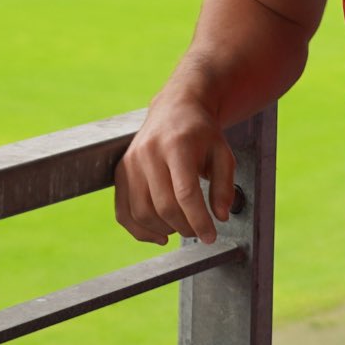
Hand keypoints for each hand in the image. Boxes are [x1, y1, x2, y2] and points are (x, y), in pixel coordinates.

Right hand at [114, 95, 235, 245]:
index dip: (198, 220)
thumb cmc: (202, 133)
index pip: (185, 192)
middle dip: (185, 226)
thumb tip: (221, 217)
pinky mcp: (120, 171)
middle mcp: (149, 152)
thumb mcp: (222, 152)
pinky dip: (140, 231)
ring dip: (164, 230)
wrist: (175, 108)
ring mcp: (130, 162)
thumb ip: (224, 184)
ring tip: (182, 228)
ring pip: (142, 212)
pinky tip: (160, 234)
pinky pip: (123, 212)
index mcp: (178, 144)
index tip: (211, 237)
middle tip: (199, 232)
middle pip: (164, 205)